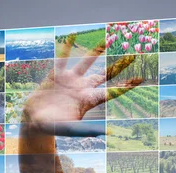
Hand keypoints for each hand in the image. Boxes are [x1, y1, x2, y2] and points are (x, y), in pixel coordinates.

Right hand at [21, 33, 143, 126]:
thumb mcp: (71, 129)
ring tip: (107, 40)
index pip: (111, 92)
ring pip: (86, 63)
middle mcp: (82, 88)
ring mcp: (70, 81)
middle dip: (118, 66)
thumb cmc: (53, 128)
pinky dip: (66, 47)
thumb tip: (109, 133)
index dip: (126, 86)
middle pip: (104, 75)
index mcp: (88, 100)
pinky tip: (72, 35)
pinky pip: (62, 58)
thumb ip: (89, 130)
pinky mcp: (56, 76)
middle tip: (133, 56)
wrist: (35, 121)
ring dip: (96, 52)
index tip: (140, 79)